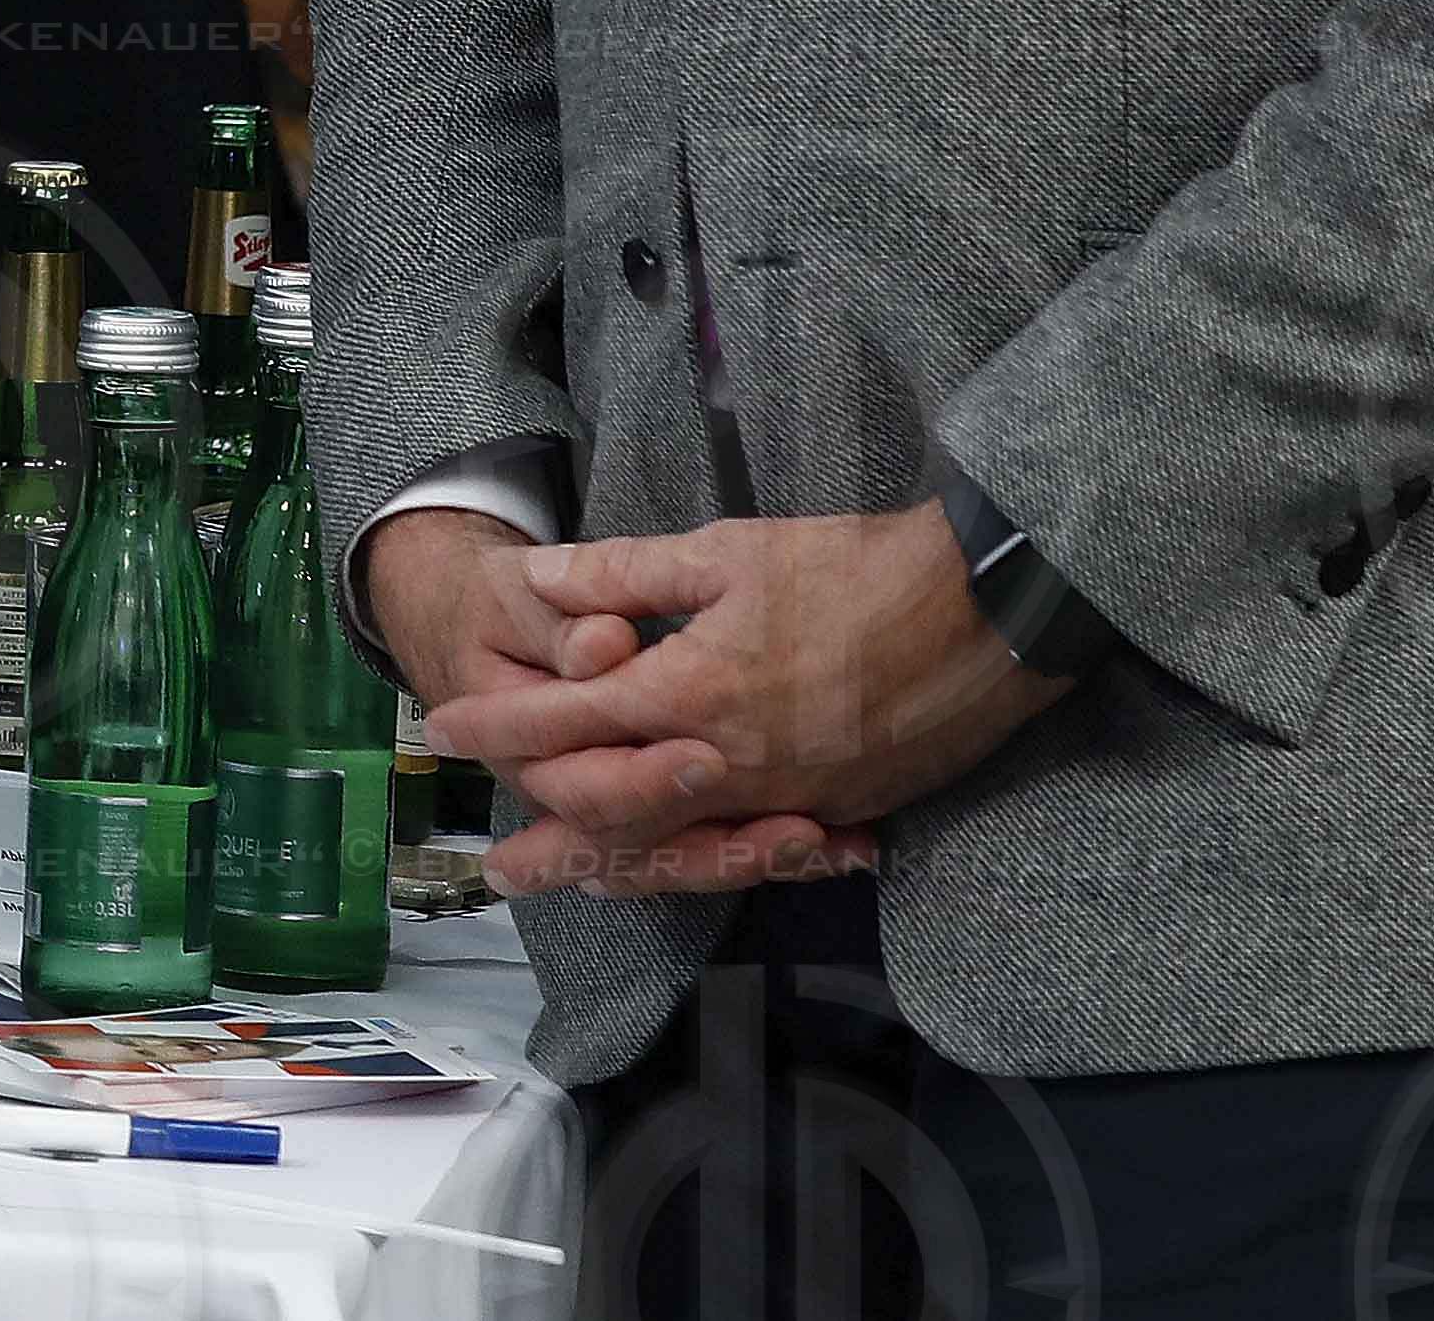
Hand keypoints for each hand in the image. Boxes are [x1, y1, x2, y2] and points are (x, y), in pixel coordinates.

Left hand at [443, 507, 1058, 893]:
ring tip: (567, 882)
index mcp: (694, 693)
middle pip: (612, 813)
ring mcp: (787, 796)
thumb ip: (625, 575)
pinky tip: (678, 865)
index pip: (568, 721)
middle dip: (546, 831)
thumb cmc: (856, 568)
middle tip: (495, 859)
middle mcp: (730, 763)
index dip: (500, 729)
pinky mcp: (838, 809)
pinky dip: (702, 863)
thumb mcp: (731, 552)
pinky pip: (748, 852)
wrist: (988, 613)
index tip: (445, 732)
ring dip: (616, 867)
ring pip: (679, 850)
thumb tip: (537, 578)